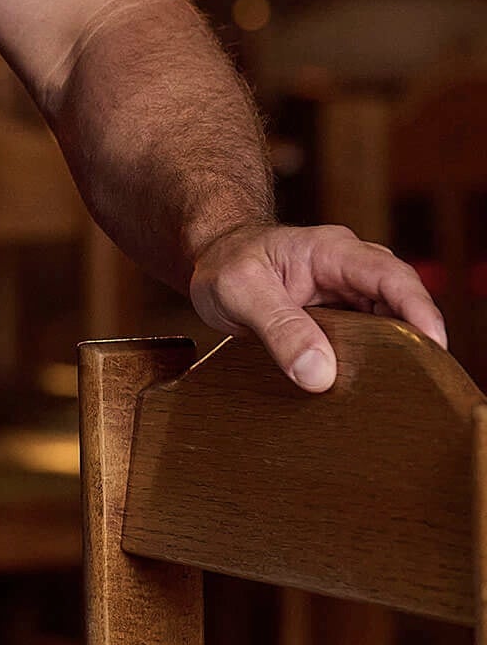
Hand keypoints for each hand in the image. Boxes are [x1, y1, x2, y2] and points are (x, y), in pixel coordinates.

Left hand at [189, 221, 448, 390]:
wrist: (213, 258)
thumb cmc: (225, 261)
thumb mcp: (239, 290)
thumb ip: (278, 328)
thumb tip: (320, 373)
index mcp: (331, 251)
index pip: (390, 277)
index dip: (419, 311)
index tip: (433, 348)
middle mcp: (351, 269)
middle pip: (402, 305)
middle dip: (414, 343)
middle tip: (414, 386)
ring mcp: (350, 294)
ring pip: (391, 326)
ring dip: (395, 357)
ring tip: (391, 393)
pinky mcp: (344, 318)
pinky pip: (372, 340)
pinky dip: (374, 363)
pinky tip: (368, 389)